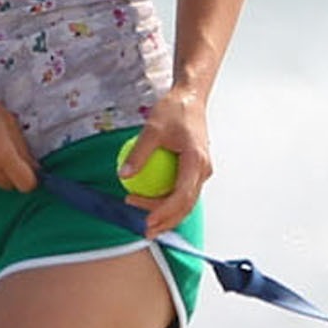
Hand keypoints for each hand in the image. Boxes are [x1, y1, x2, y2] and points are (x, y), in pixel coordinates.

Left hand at [122, 87, 211, 232]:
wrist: (190, 98)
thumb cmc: (175, 110)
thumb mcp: (152, 129)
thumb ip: (138, 153)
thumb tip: (124, 175)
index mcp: (196, 161)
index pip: (181, 196)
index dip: (164, 212)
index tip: (146, 220)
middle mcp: (203, 170)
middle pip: (186, 205)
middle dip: (166, 221)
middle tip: (145, 230)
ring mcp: (201, 171)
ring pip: (187, 202)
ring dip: (168, 215)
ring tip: (147, 224)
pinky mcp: (195, 170)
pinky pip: (183, 191)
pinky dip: (169, 202)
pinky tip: (151, 206)